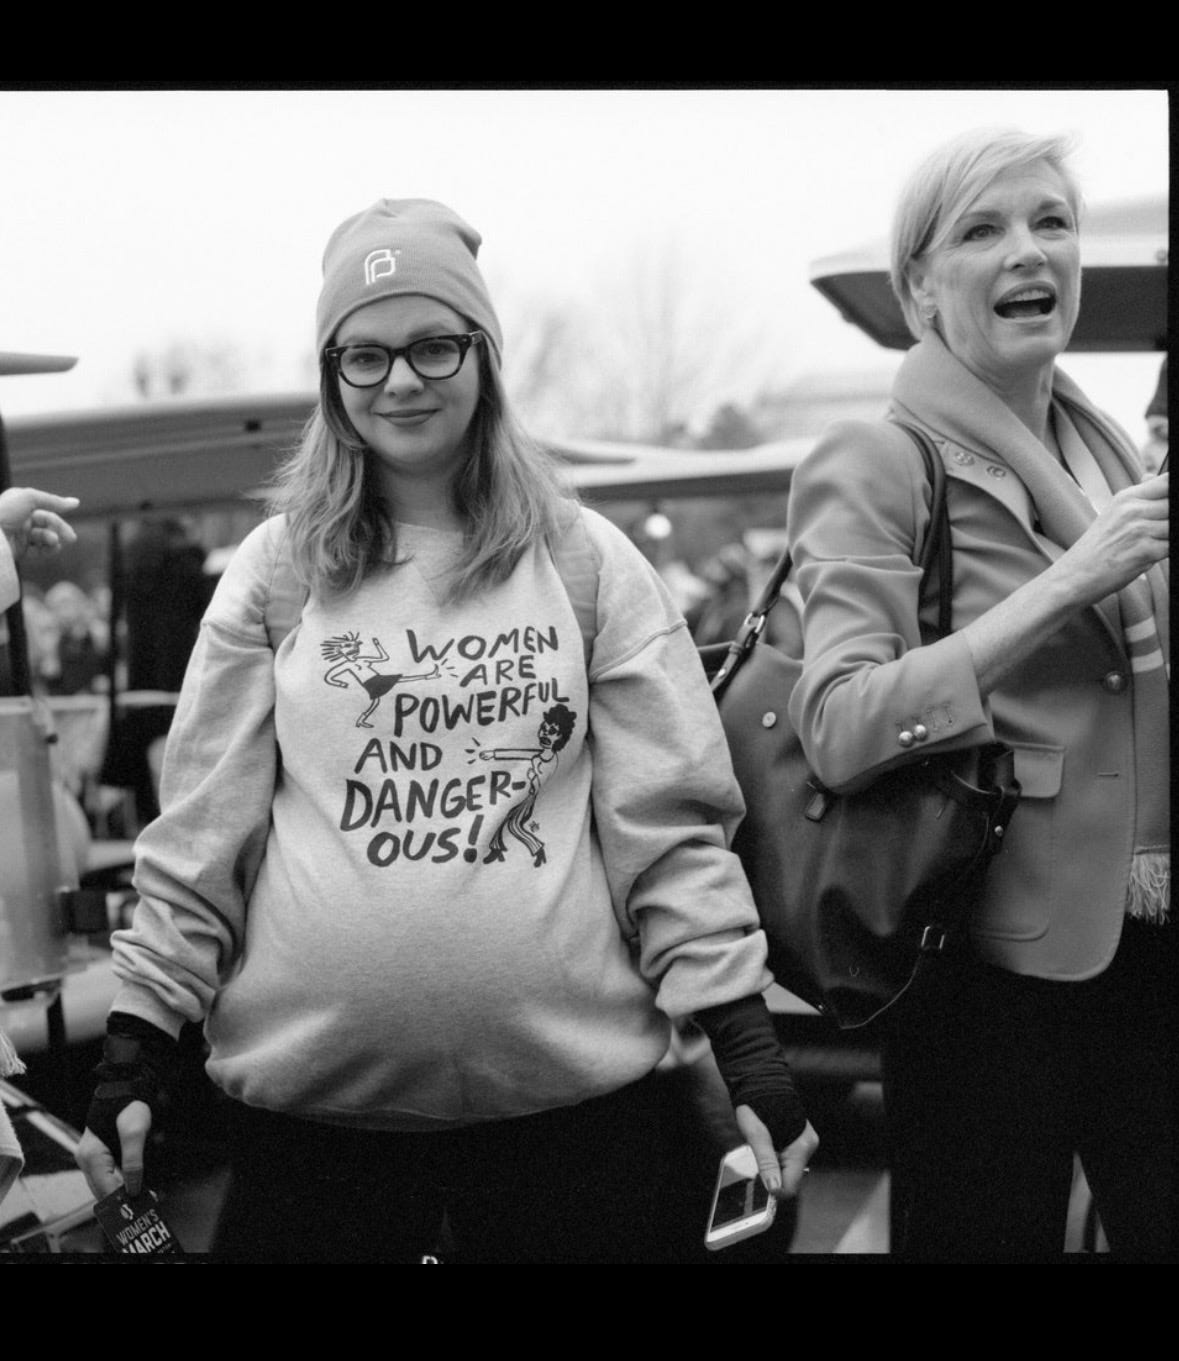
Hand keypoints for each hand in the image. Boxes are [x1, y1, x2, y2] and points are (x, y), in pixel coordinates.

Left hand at [0, 488, 79, 560]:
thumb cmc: (4, 511)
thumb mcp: (29, 498)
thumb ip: (53, 500)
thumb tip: (76, 502)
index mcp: (21, 506)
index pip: (46, 512)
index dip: (59, 518)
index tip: (70, 523)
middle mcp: (20, 520)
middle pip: (47, 526)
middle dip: (60, 531)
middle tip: (71, 539)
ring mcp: (19, 537)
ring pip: (44, 539)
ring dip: (53, 540)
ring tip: (54, 542)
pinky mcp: (18, 551)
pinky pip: (38, 552)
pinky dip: (47, 550)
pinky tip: (52, 549)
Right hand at [75, 1100, 152, 1198]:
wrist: (124, 1087)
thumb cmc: (128, 1106)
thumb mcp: (135, 1132)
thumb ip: (133, 1162)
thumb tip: (132, 1189)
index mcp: (91, 1156)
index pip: (105, 1188)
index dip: (122, 1200)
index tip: (140, 1207)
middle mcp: (86, 1159)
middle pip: (102, 1189)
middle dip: (122, 1198)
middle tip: (145, 1203)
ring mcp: (90, 1158)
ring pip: (104, 1184)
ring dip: (121, 1192)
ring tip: (144, 1195)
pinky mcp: (97, 1155)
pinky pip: (106, 1175)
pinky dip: (119, 1182)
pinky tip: (134, 1184)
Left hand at [735, 1104, 818, 1197]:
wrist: (762, 1082)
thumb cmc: (757, 1105)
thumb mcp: (756, 1135)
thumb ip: (766, 1162)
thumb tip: (774, 1190)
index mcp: (801, 1148)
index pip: (791, 1186)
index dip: (773, 1188)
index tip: (758, 1179)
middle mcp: (808, 1147)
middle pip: (790, 1179)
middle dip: (773, 1174)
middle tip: (759, 1155)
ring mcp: (806, 1144)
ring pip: (789, 1170)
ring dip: (774, 1165)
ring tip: (763, 1145)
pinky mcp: (801, 1141)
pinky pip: (789, 1159)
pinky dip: (777, 1157)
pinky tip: (768, 1143)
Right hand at [1061, 472, 1168, 602]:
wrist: (1073, 576)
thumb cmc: (1094, 550)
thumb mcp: (1112, 514)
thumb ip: (1138, 496)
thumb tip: (1152, 476)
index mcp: (1126, 498)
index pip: (1166, 482)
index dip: (1174, 493)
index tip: (1169, 506)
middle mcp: (1133, 510)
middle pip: (1174, 505)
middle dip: (1172, 518)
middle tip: (1157, 531)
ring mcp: (1139, 529)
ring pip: (1175, 526)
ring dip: (1168, 538)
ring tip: (1152, 544)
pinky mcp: (1145, 551)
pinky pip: (1172, 547)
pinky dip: (1166, 552)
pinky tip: (1149, 556)